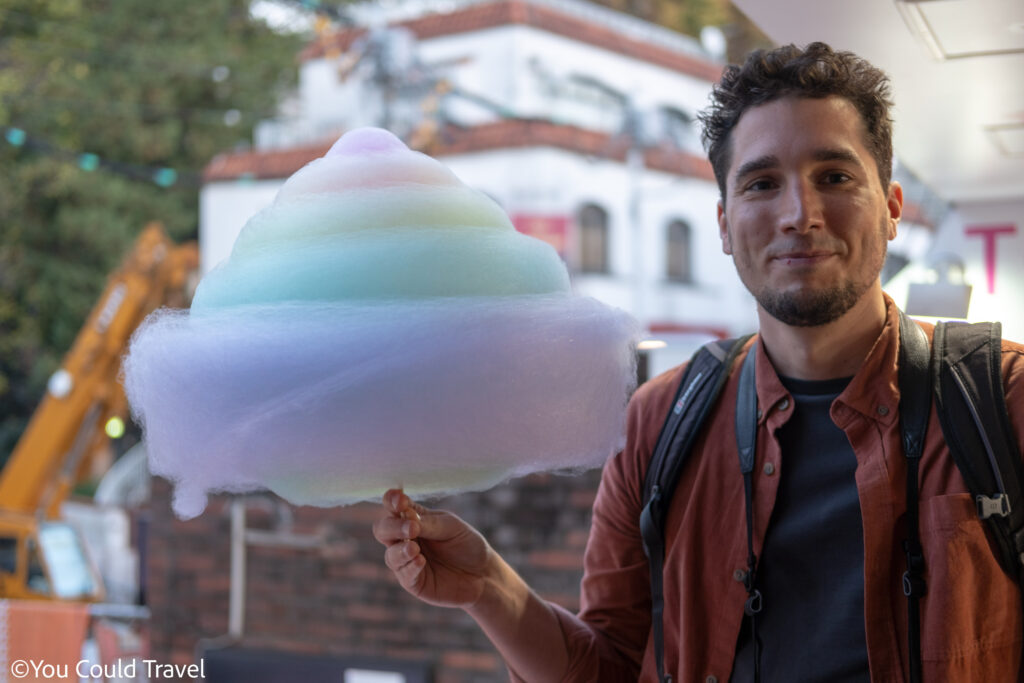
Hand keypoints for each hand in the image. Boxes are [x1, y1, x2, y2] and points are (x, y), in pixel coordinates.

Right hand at [373, 488, 493, 608]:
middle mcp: (405, 539)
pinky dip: (410, 567)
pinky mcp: (414, 582)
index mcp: (413, 519)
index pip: (393, 507)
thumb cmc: (466, 544)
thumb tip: (405, 515)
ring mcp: (407, 562)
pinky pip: (404, 574)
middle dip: (393, 526)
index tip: (400, 501)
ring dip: (400, 550)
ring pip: (390, 554)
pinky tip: (421, 561)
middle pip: (383, 530)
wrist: (483, 574)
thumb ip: (428, 523)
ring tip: (414, 547)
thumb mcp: (451, 527)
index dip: (391, 501)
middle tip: (412, 527)